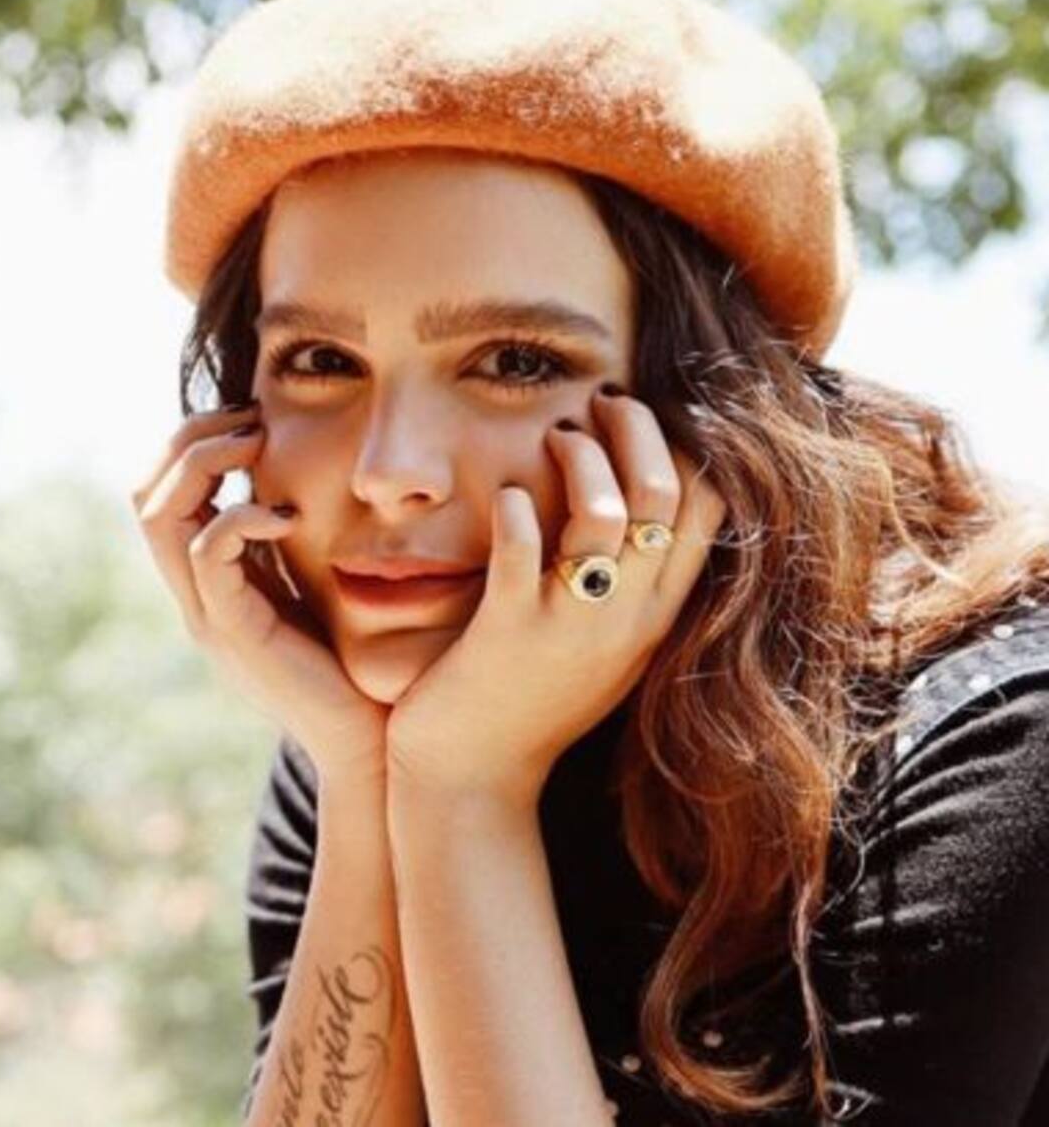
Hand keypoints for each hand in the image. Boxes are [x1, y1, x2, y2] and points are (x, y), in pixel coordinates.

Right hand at [131, 405, 388, 784]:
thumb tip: (290, 486)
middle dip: (189, 440)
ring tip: (256, 443)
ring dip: (205, 464)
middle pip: (145, 495)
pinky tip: (288, 515)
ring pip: (161, 517)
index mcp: (209, 581)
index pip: (160, 494)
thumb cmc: (350, 660)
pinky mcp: (234, 632)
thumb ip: (286, 545)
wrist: (365, 738)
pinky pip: (209, 553)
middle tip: (248, 419)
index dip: (191, 443)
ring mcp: (207, 615)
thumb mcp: (309, 585)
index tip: (249, 418)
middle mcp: (195, 595)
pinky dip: (241, 517)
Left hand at [385, 387, 727, 808]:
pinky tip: (503, 497)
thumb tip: (639, 497)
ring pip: (604, 513)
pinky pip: (521, 550)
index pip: (708, 507)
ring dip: (581, 457)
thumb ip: (633, 581)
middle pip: (664, 493)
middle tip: (601, 404)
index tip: (643, 416)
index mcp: (656, 615)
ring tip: (555, 436)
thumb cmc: (538, 697)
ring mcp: (570, 626)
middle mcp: (627, 618)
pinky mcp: (508, 632)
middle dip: (638, 428)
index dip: (684, 443)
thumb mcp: (606, 642)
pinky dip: (515, 509)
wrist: (474, 778)